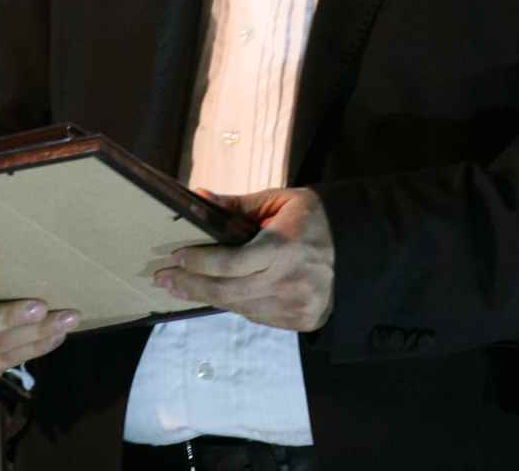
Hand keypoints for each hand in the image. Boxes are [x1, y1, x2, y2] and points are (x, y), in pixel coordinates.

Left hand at [155, 186, 335, 331]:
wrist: (356, 249)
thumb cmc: (311, 219)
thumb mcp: (278, 201)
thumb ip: (238, 205)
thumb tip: (198, 197)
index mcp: (284, 247)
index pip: (231, 263)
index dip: (199, 263)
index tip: (176, 257)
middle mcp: (290, 281)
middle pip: (228, 291)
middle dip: (191, 285)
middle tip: (163, 279)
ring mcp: (296, 306)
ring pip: (239, 307)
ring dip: (206, 297)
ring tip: (181, 287)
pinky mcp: (300, 321)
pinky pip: (256, 316)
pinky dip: (235, 304)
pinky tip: (218, 293)